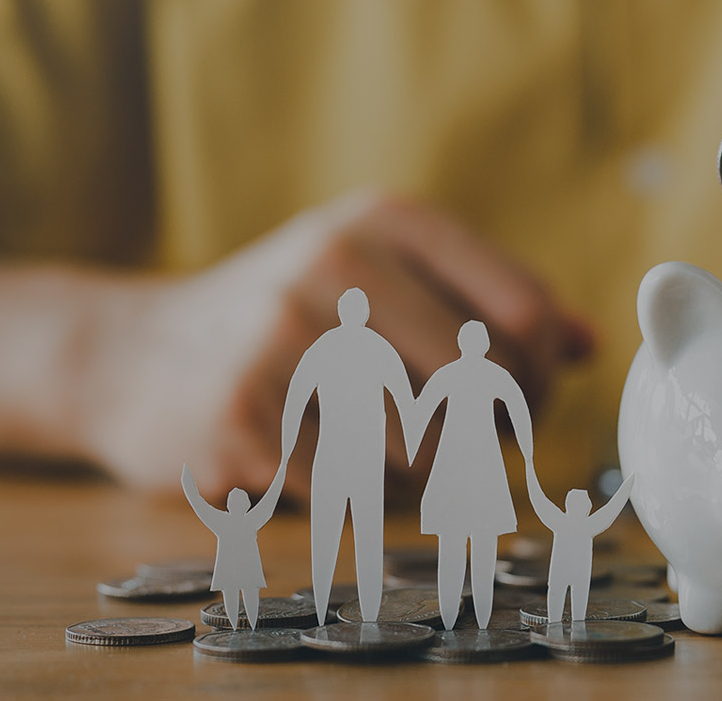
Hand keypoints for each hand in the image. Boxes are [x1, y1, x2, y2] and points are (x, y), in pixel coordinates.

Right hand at [80, 191, 590, 497]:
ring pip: (430, 448)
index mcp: (387, 223)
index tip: (519, 403)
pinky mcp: (240, 417)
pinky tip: (322, 467)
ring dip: (425, 476)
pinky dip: (359, 499)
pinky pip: (357, 490)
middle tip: (466, 445)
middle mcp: (336, 265)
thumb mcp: (384, 278)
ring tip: (384, 451)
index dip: (541, 379)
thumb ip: (490, 305)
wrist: (130, 356)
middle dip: (493, 435)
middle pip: (488, 388)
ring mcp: (282, 339)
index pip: (528, 316)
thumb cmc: (289, 321)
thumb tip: (591, 343)